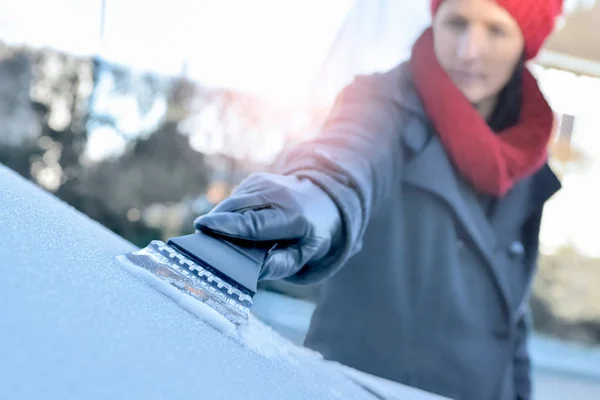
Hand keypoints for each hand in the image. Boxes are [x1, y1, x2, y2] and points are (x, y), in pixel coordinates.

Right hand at [194, 173, 341, 280]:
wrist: (322, 203)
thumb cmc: (310, 236)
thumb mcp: (303, 256)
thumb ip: (279, 265)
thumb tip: (251, 272)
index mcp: (294, 217)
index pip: (256, 222)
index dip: (228, 226)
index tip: (203, 227)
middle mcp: (278, 194)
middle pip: (237, 210)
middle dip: (215, 224)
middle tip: (197, 244)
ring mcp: (265, 183)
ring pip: (231, 204)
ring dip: (220, 221)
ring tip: (217, 239)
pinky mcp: (254, 180)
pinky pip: (233, 200)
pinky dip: (228, 215)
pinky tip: (234, 226)